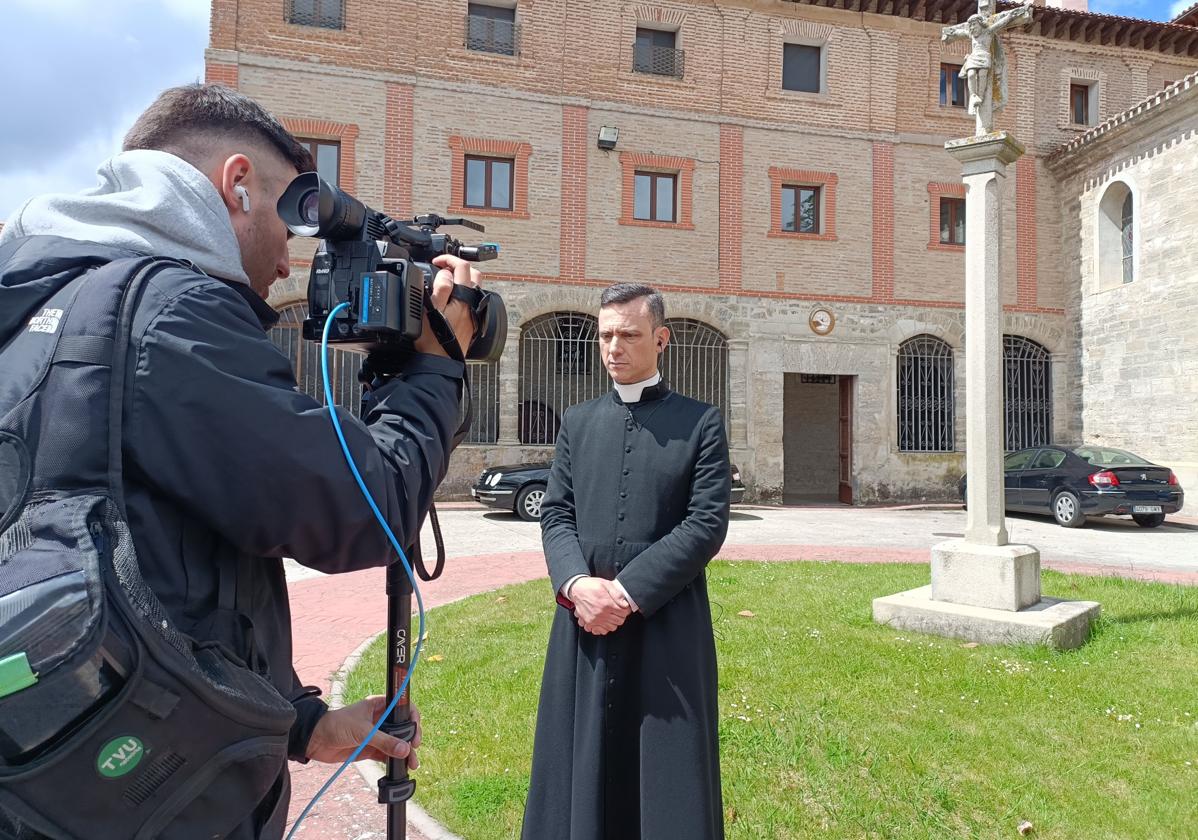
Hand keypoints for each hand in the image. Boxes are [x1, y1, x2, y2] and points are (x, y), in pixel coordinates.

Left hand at [305, 696, 420, 768]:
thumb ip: (384, 741)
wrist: (315, 740)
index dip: (412, 718)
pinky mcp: (370, 749)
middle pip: (402, 728)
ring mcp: (375, 735)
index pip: (403, 708)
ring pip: (396, 743)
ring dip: (404, 753)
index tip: (415, 731)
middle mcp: (379, 719)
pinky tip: (400, 767)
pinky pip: (386, 755)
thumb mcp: (362, 731)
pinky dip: (393, 761)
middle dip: (411, 738)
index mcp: (379, 706)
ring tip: (412, 764)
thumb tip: (405, 750)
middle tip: (415, 749)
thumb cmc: (335, 724)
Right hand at [413, 254, 481, 357]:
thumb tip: (446, 273)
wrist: (441, 361)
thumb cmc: (433, 339)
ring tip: (446, 282)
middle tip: (442, 269)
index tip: (436, 262)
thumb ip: (441, 288)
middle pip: (473, 274)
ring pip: (475, 286)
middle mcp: (472, 303)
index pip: (462, 266)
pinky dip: (464, 292)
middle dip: (458, 266)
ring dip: (462, 279)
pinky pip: (472, 299)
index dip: (448, 259)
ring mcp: (474, 312)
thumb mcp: (430, 309)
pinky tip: (451, 298)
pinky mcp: (473, 321)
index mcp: (463, 296)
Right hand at [571, 577, 630, 634]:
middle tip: (618, 611)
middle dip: (621, 616)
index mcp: (606, 603)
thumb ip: (617, 594)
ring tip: (611, 615)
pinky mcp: (589, 622)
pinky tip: (604, 620)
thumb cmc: (591, 586)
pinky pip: (601, 630)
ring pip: (612, 627)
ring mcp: (594, 619)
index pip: (623, 613)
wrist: (576, 589)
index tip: (624, 608)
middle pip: (619, 621)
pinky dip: (604, 627)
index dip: (626, 610)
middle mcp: (601, 613)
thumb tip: (625, 603)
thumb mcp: (606, 584)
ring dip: (614, 622)